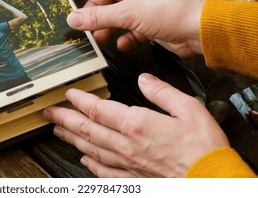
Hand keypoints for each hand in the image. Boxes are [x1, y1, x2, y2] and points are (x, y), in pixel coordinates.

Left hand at [43, 73, 229, 176]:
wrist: (212, 182)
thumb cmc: (203, 149)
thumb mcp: (189, 109)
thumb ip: (162, 92)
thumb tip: (144, 80)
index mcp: (138, 125)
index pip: (99, 109)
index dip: (80, 100)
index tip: (69, 94)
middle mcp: (127, 145)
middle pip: (88, 130)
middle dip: (65, 119)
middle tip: (49, 113)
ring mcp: (128, 164)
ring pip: (91, 149)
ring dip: (72, 138)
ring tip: (58, 131)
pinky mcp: (134, 178)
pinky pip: (105, 172)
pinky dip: (91, 164)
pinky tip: (83, 159)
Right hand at [66, 0, 205, 56]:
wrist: (199, 32)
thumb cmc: (171, 12)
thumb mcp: (128, 13)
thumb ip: (99, 17)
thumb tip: (74, 19)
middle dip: (96, 10)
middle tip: (83, 23)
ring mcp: (144, 4)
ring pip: (118, 13)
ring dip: (107, 26)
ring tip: (98, 39)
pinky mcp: (150, 22)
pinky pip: (130, 28)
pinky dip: (124, 37)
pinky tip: (121, 45)